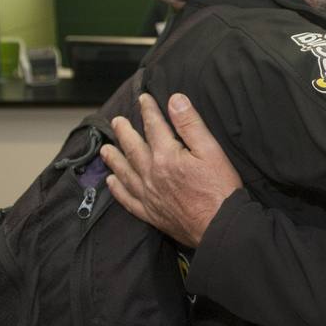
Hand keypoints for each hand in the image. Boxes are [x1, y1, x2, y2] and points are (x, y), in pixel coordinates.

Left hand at [101, 92, 241, 246]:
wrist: (219, 227)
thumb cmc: (220, 188)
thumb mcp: (211, 150)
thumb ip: (190, 124)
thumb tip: (175, 100)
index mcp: (166, 156)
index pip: (154, 126)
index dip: (148, 110)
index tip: (143, 98)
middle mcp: (151, 174)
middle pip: (133, 148)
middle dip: (125, 132)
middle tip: (117, 121)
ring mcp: (148, 195)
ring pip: (125, 172)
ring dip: (114, 159)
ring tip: (105, 149)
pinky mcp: (150, 213)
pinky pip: (127, 199)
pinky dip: (117, 190)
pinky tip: (112, 183)